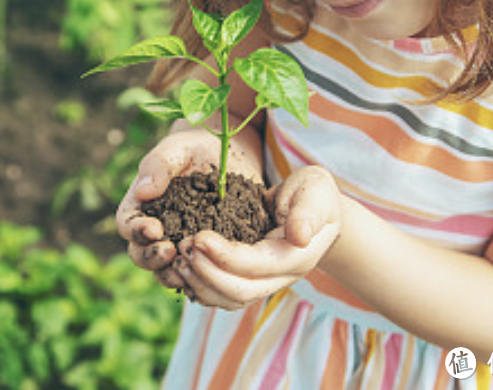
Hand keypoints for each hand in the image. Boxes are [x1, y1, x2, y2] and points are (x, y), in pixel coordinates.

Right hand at [116, 127, 262, 290]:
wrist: (229, 156)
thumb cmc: (196, 147)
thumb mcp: (179, 147)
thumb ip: (160, 163)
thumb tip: (143, 190)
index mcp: (140, 206)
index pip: (127, 225)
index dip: (137, 230)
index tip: (154, 228)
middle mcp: (155, 230)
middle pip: (141, 255)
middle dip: (152, 258)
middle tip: (170, 252)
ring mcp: (178, 245)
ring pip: (166, 271)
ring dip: (173, 274)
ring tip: (190, 269)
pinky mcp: (203, 254)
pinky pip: (196, 274)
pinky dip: (199, 278)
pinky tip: (212, 274)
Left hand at [172, 166, 340, 309]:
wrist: (313, 209)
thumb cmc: (313, 195)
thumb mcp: (315, 192)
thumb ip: (308, 213)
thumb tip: (299, 236)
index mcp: (295, 257)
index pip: (256, 265)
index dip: (225, 256)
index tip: (198, 237)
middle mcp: (280, 278)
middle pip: (240, 292)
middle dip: (206, 273)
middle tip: (183, 247)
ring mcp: (265, 283)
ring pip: (228, 300)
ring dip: (199, 283)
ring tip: (178, 259)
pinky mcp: (250, 281)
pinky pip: (222, 295)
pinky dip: (200, 287)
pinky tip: (181, 270)